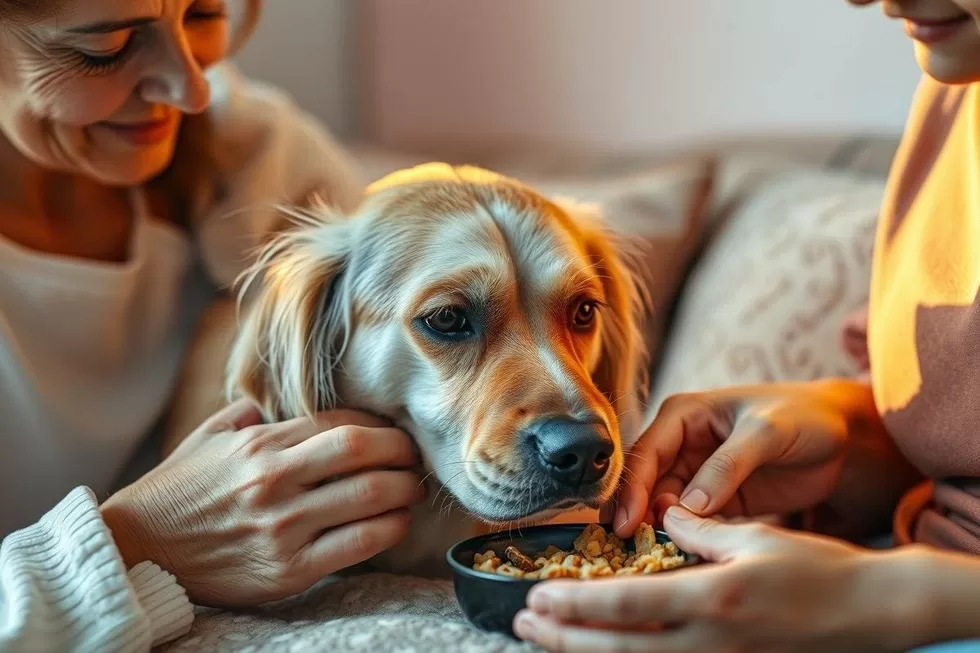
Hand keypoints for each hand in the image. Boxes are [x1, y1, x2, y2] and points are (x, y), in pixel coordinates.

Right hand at [100, 398, 423, 606]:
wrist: (139, 552)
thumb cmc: (177, 491)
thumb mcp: (208, 437)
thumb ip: (250, 413)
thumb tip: (286, 400)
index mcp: (258, 443)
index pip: (339, 422)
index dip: (377, 424)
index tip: (392, 431)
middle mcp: (274, 479)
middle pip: (363, 451)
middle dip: (402, 450)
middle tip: (415, 456)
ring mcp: (283, 526)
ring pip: (370, 496)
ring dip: (406, 489)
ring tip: (414, 489)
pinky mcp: (289, 569)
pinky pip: (358, 543)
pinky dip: (390, 529)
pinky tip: (399, 522)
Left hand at [515, 507, 925, 652]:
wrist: (869, 614)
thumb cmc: (818, 570)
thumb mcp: (756, 537)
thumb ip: (701, 530)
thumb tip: (664, 517)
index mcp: (712, 600)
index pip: (627, 605)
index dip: (576, 604)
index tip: (538, 597)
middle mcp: (709, 640)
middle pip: (619, 647)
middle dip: (564, 638)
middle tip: (522, 623)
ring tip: (545, 640)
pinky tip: (603, 649)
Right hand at [608, 381, 854, 536]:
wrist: (843, 436)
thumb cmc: (803, 417)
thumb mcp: (766, 432)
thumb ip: (727, 465)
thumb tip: (688, 505)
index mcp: (683, 415)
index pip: (646, 453)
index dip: (633, 489)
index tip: (626, 524)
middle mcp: (681, 443)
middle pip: (645, 483)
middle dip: (636, 514)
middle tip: (630, 549)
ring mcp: (696, 474)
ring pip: (661, 506)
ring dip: (656, 530)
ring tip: (651, 558)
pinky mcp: (715, 500)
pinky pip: (689, 522)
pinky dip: (681, 539)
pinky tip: (678, 557)